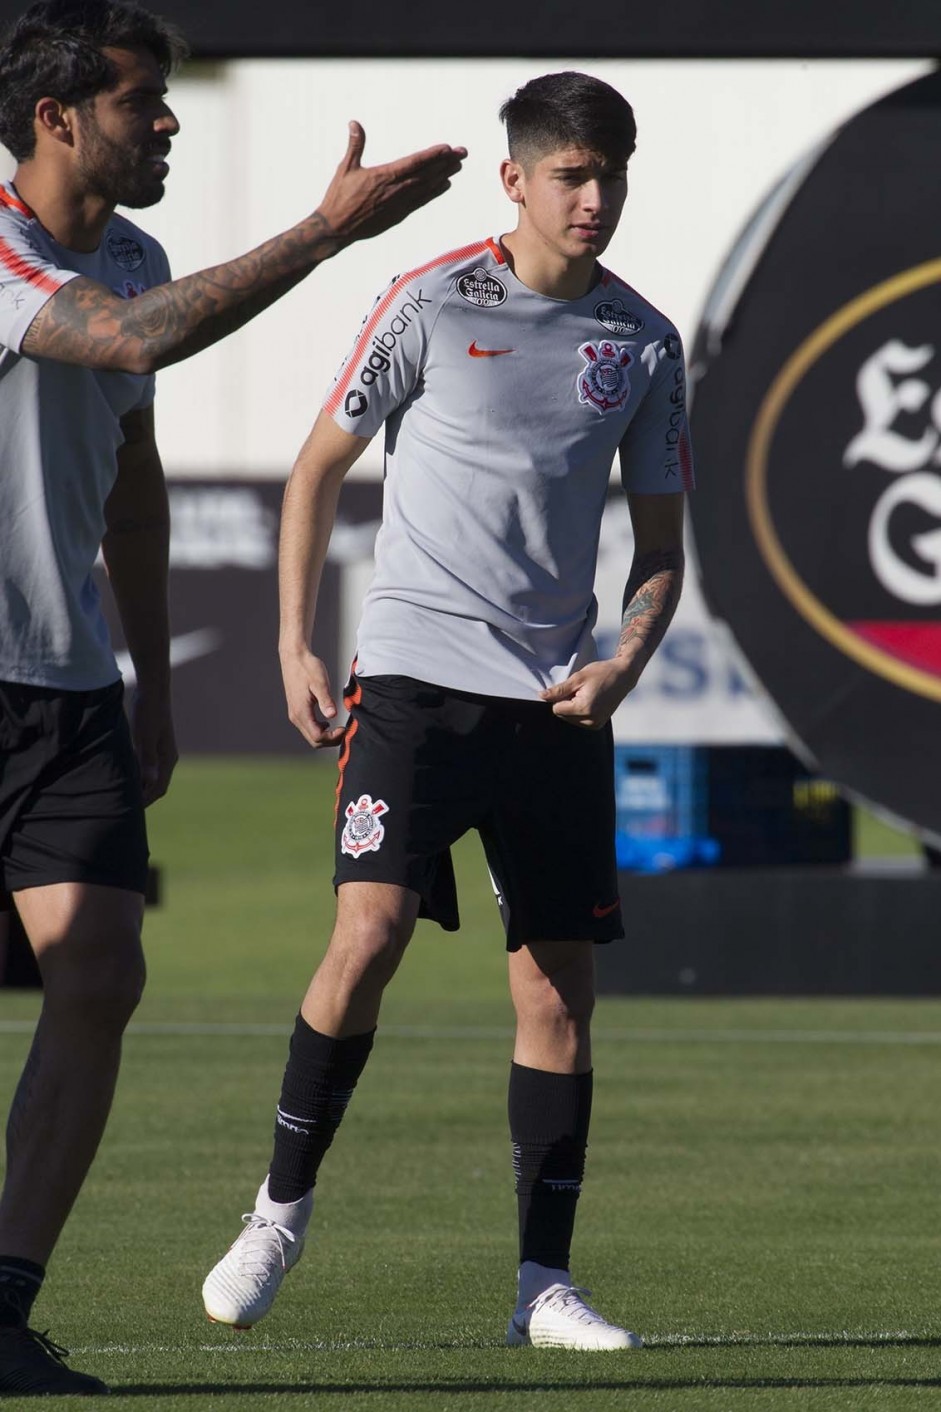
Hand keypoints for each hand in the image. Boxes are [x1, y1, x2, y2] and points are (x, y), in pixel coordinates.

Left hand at [130, 686, 177, 804]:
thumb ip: (147, 760)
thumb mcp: (145, 737)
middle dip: (143, 797)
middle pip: (156, 785)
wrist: (152, 690)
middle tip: (124, 807)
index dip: (145, 801)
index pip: (159, 788)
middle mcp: (167, 757)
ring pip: (151, 776)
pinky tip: (124, 774)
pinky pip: (146, 766)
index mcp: (167, 759)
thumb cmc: (148, 713)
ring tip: (122, 795)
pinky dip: (137, 774)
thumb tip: (150, 782)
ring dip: (140, 786)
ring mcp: (161, 750)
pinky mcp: (153, 743)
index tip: (129, 811)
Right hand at [281, 648, 347, 748]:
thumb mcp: (320, 682)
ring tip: (338, 728)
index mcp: (301, 712)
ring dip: (325, 736)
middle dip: (330, 740)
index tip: (344, 728)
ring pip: (310, 735)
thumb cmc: (307, 667)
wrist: (294, 656)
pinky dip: (319, 729)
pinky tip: (328, 721)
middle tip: (344, 731)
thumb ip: (326, 700)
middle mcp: (296, 716)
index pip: (317, 737)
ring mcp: (295, 713)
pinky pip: (308, 727)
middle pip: (313, 740)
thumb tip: (332, 715)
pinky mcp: (297, 709)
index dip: (332, 737)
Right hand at [315, 122, 465, 246]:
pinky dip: (434, 193)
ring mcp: (398, 204)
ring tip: (458, 165)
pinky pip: (421, 201)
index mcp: (383, 176)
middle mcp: (395, 190)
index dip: (433, 155)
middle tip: (462, 152)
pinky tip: (445, 185)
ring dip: (444, 175)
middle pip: (426, 173)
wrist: (337, 229)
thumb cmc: (339, 197)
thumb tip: (354, 123)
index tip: (448, 148)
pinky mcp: (398, 215)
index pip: (414, 162)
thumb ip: (355, 145)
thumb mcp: (346, 168)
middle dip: (446, 162)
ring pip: (427, 187)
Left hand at [540, 657, 641, 729]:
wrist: (623, 676)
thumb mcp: (577, 678)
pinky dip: (580, 712)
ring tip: (587, 694)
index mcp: (584, 709)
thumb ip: (559, 690)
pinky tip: (591, 701)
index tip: (572, 688)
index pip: (557, 709)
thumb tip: (542, 696)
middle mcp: (590, 720)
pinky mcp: (598, 725)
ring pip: (570, 719)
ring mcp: (595, 724)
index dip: (560, 697)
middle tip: (581, 690)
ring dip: (573, 708)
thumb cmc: (601, 673)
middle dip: (566, 703)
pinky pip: (579, 721)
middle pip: (562, 716)